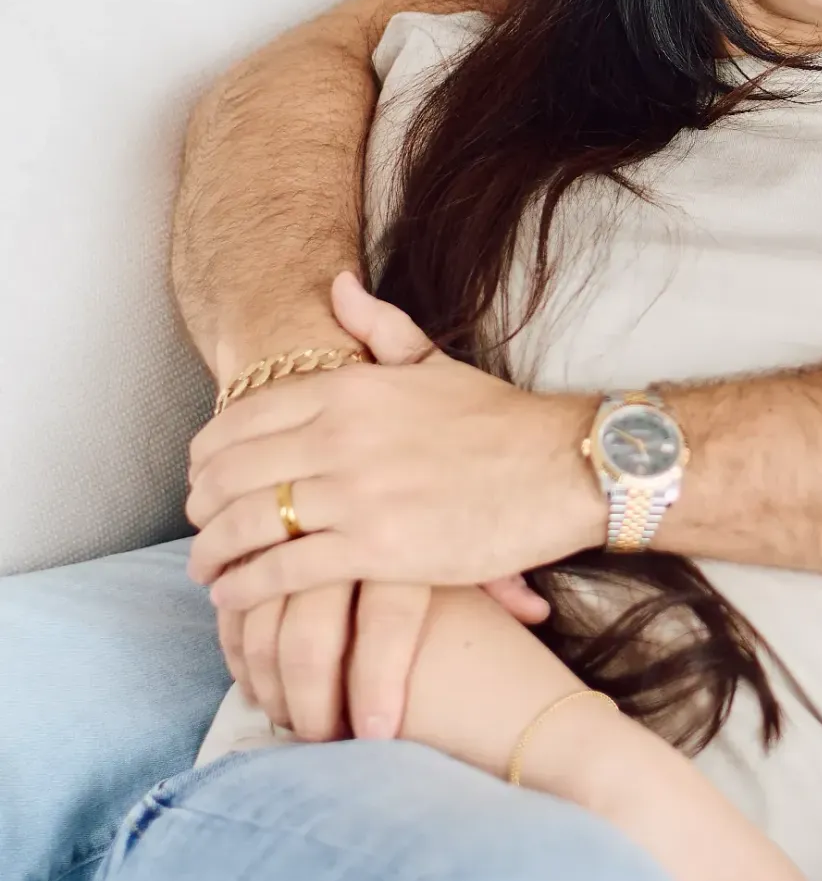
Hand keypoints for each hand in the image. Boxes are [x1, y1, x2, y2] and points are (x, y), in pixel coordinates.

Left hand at [198, 273, 555, 737]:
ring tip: (206, 570)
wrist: (565, 466)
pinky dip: (248, 587)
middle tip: (197, 527)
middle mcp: (341, 435)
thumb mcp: (433, 361)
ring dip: (213, 552)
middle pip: (231, 473)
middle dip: (201, 506)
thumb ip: (377, 325)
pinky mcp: (377, 548)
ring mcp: (356, 493)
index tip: (199, 478)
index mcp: (348, 389)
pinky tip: (235, 597)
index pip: (240, 419)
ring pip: (249, 523)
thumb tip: (335, 283)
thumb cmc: (502, 420)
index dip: (205, 455)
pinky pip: (286, 570)